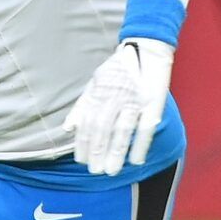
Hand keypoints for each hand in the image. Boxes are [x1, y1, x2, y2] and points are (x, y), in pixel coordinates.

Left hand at [63, 38, 173, 175]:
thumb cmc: (119, 68)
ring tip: (111, 171)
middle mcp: (115, 96)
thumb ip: (82, 105)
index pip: (88, 122)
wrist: (147, 48)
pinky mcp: (153, 102)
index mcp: (100, 91)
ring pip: (123, 130)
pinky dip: (141, 144)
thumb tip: (67, 128)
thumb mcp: (95, 82)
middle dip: (98, 151)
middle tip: (95, 171)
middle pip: (103, 128)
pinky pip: (146, 126)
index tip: (81, 160)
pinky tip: (136, 160)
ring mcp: (134, 99)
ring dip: (116, 152)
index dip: (83, 142)